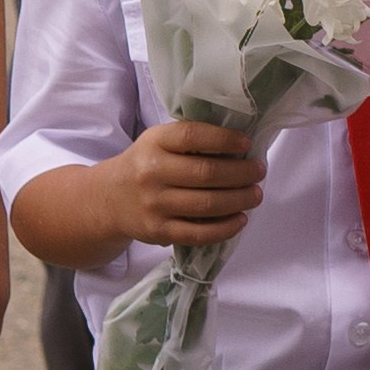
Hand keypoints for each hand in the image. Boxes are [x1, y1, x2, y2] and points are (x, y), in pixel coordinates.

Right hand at [106, 118, 264, 248]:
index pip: (192, 137)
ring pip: (207, 205)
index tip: (246, 142)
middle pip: (206, 174)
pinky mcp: (158, 231)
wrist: (110, 199)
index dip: (224, 139)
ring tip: (255, 194)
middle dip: (241, 173)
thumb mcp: (158, 141)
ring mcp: (154, 204)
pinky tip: (240, 219)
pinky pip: (199, 233)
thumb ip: (190, 140)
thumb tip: (240, 145)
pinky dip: (225, 228)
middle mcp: (152, 172)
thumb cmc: (146, 164)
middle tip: (259, 171)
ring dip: (239, 200)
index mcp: (154, 142)